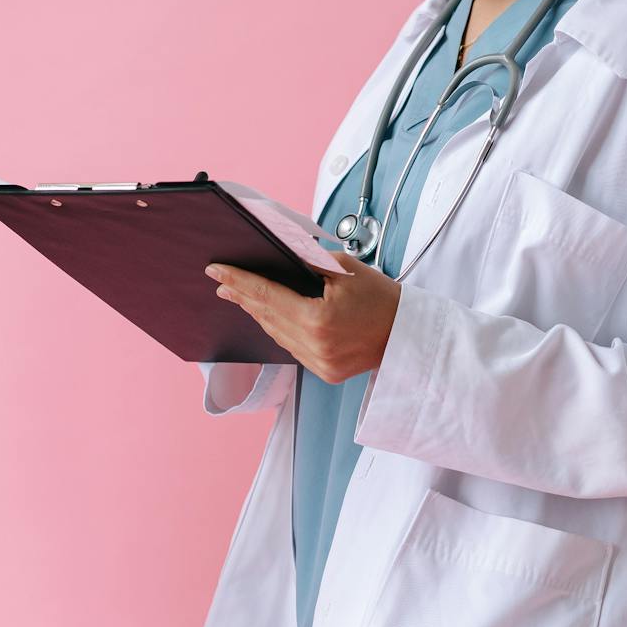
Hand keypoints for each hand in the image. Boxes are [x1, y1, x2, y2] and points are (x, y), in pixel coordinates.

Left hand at [206, 252, 400, 382]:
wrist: (408, 332)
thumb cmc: (383, 298)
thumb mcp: (345, 269)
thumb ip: (308, 261)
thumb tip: (279, 254)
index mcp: (318, 319)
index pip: (267, 296)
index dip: (240, 282)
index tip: (217, 271)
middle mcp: (315, 346)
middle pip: (267, 317)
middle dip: (243, 296)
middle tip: (222, 282)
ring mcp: (319, 363)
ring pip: (276, 335)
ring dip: (258, 314)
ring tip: (240, 297)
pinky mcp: (324, 372)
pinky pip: (292, 348)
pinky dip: (279, 330)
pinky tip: (270, 317)